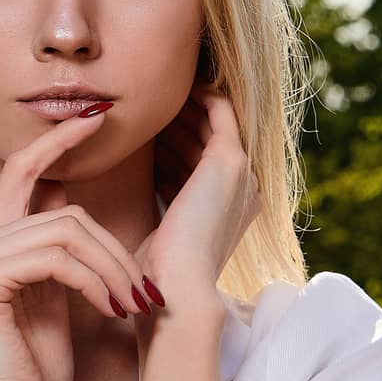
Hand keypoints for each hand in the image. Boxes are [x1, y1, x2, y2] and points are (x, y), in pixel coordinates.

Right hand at [0, 105, 158, 380]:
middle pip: (64, 211)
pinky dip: (95, 282)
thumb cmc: (39, 364)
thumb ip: (60, 248)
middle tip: (145, 290)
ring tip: (133, 306)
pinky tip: (111, 310)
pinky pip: (57, 258)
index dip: (59, 140)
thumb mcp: (57, 294)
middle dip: (114, 248)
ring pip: (67, 232)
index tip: (97, 118)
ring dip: (113, 270)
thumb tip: (72, 200)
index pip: (25, 169)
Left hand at [135, 79, 262, 299]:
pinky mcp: (231, 160)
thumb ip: (163, 202)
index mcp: (230, 211)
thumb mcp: (163, 229)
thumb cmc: (157, 275)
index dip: (168, 146)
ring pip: (210, 123)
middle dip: (174, 123)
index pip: (198, 166)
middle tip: (141, 108)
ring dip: (180, 108)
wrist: (176, 291)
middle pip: (205, 142)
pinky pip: (219, 109)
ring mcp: (242, 175)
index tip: (137, 135)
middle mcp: (244, 191)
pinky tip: (171, 89)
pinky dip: (198, 95)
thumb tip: (143, 179)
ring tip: (147, 97)